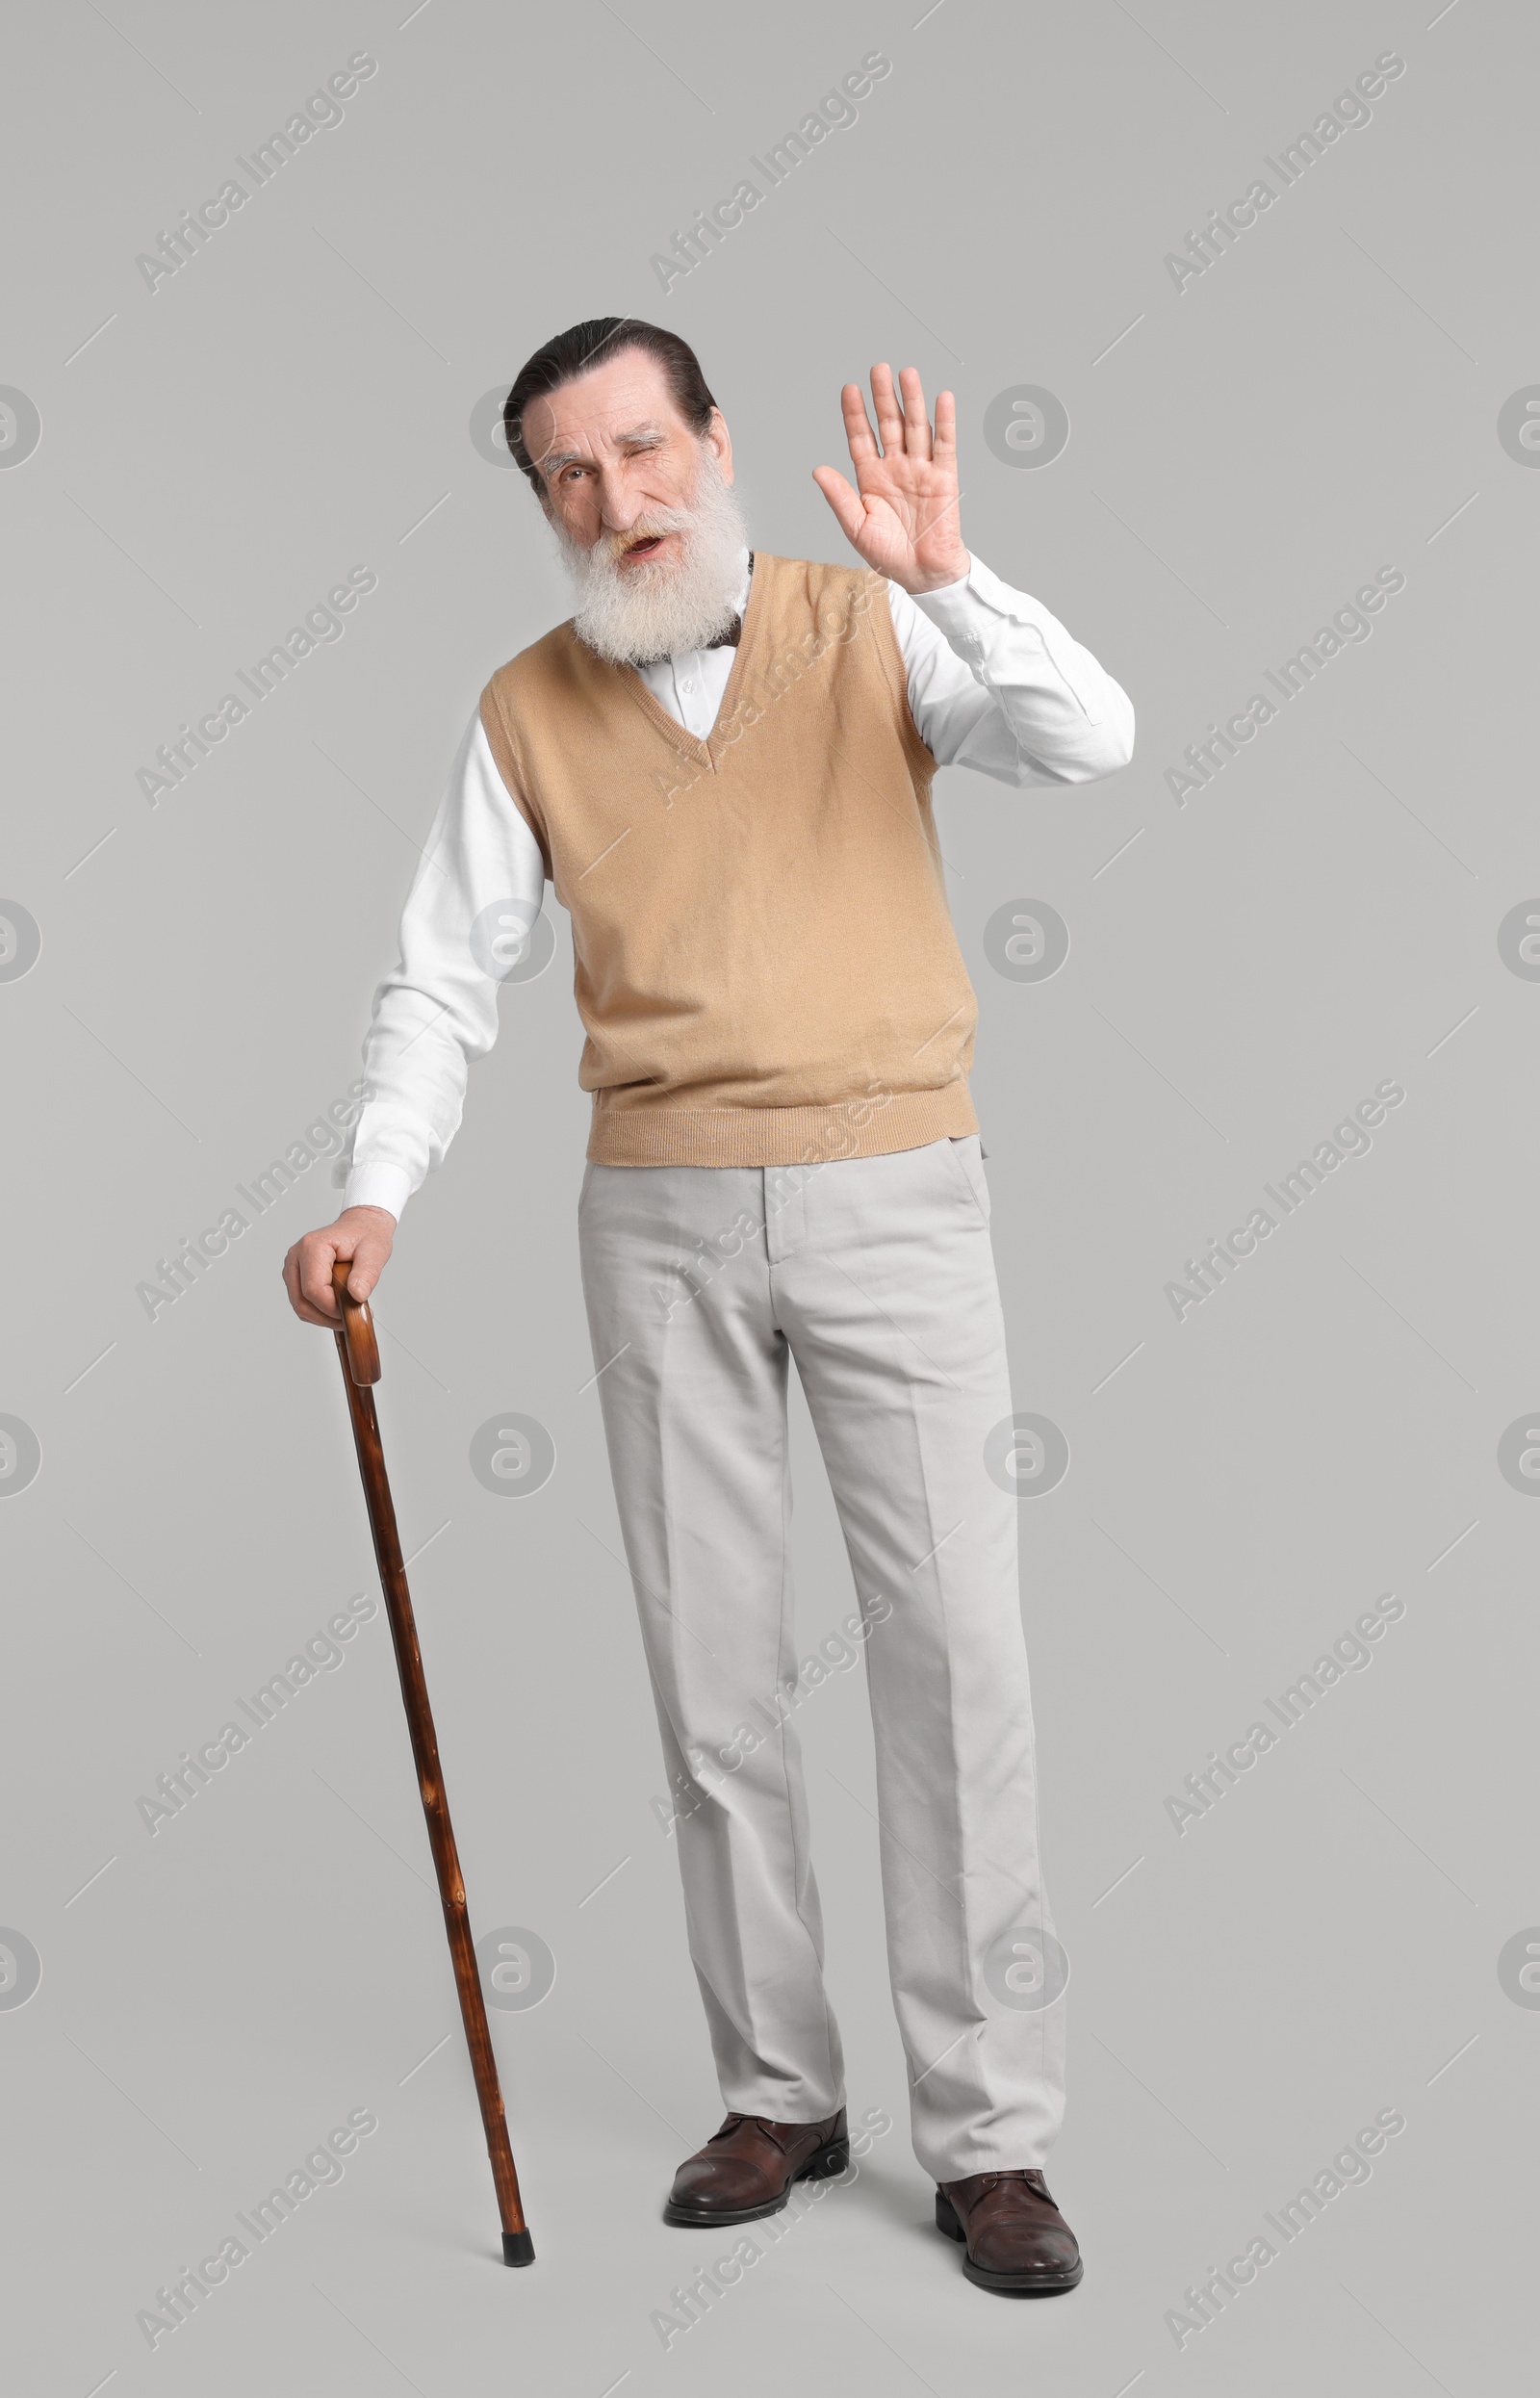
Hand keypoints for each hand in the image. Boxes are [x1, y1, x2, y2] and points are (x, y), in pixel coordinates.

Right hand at [283, 1206, 395, 1328]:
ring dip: (324, 1316)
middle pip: (302, 1301)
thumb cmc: (365, 1235)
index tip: (354, 1310)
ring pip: (301, 1306)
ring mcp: (294, 1268)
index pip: (313, 1289)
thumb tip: (357, 1295)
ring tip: (349, 1310)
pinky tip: (340, 1306)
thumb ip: (367, 1273)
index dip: (332, 1307)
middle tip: (353, 1315)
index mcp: (312, 1247)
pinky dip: (321, 1311)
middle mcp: (296, 1257)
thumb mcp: (375, 1251)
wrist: (360, 1227)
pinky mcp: (296, 1277)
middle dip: (328, 1315)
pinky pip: (303, 1303)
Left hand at [812, 364, 969, 595]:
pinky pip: (945, 445)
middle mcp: (895, 468)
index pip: (861, 438)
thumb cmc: (889, 555)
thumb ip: (838, 497)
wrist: (921, 574)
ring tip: (906, 374)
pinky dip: (944, 422)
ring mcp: (920, 470)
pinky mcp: (944, 478)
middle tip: (878, 368)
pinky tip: (941, 399)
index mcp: (871, 478)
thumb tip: (818, 470)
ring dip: (912, 400)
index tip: (849, 389)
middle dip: (883, 397)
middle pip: (889, 424)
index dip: (855, 415)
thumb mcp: (856, 526)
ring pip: (915, 428)